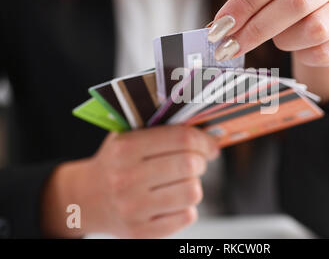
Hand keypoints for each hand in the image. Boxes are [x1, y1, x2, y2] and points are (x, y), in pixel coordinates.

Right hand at [42, 126, 218, 237]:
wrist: (87, 198)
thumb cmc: (117, 162)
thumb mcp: (128, 135)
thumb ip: (162, 127)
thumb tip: (207, 130)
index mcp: (126, 147)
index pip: (182, 139)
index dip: (204, 140)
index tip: (211, 144)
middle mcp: (127, 178)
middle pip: (190, 165)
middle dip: (201, 161)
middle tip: (198, 161)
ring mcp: (133, 208)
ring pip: (192, 192)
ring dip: (194, 184)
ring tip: (182, 181)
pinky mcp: (141, 232)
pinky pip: (186, 216)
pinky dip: (186, 207)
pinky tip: (173, 200)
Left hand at [209, 0, 328, 101]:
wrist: (327, 22)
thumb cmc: (290, 5)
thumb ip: (248, 5)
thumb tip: (218, 28)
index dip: (245, 2)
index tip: (220, 26)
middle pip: (295, 1)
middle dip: (256, 29)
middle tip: (231, 47)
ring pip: (315, 28)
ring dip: (286, 40)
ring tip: (280, 39)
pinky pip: (327, 50)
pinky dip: (306, 55)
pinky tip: (301, 50)